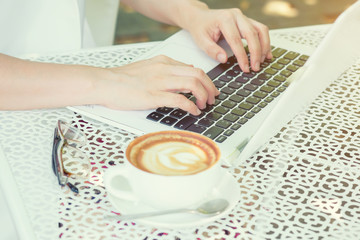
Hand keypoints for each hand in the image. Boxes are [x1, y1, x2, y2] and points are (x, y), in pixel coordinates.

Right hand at [95, 55, 219, 114]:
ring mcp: (159, 82)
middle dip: (210, 88)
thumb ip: (167, 68)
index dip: (206, 80)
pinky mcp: (153, 96)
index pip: (194, 68)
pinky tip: (193, 112)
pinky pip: (180, 100)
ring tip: (204, 106)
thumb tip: (186, 70)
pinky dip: (191, 107)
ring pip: (193, 84)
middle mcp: (164, 69)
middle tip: (212, 98)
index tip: (210, 89)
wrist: (104, 83)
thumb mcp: (149, 66)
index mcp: (164, 62)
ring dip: (203, 97)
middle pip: (198, 74)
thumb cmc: (123, 78)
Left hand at [182, 7, 272, 71]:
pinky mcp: (247, 21)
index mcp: (224, 19)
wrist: (200, 17)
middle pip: (252, 33)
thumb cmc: (200, 28)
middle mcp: (236, 16)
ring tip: (262, 61)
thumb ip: (212, 50)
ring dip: (264, 46)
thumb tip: (224, 59)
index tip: (245, 68)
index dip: (242, 56)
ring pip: (261, 30)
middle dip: (256, 52)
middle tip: (255, 67)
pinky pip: (260, 30)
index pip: (236, 40)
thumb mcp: (201, 40)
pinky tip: (265, 53)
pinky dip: (265, 41)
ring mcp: (243, 17)